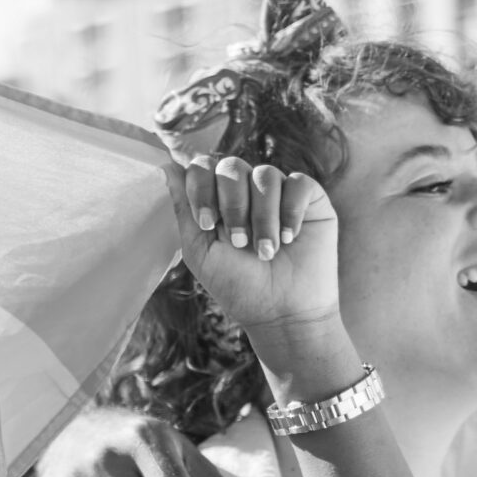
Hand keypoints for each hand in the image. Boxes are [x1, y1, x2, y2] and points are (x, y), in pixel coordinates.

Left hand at [172, 157, 337, 332]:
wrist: (281, 311)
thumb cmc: (238, 285)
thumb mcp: (200, 251)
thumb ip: (184, 209)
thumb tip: (166, 167)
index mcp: (217, 199)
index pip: (202, 167)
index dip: (201, 188)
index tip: (207, 224)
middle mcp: (247, 190)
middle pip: (232, 165)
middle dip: (232, 205)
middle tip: (239, 243)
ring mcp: (279, 191)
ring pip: (265, 175)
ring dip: (262, 217)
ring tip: (266, 251)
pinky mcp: (310, 198)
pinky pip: (299, 183)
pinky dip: (291, 212)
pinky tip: (291, 238)